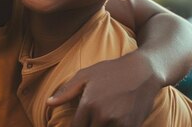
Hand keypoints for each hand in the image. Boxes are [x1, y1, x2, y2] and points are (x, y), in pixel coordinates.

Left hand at [47, 51, 161, 126]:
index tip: (81, 122)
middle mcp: (103, 116)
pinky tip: (112, 121)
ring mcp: (119, 123)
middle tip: (92, 118)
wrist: (143, 71)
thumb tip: (48, 103)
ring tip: (102, 119)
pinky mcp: (133, 126)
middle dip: (88, 126)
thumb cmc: (111, 71)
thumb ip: (65, 92)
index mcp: (88, 104)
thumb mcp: (85, 75)